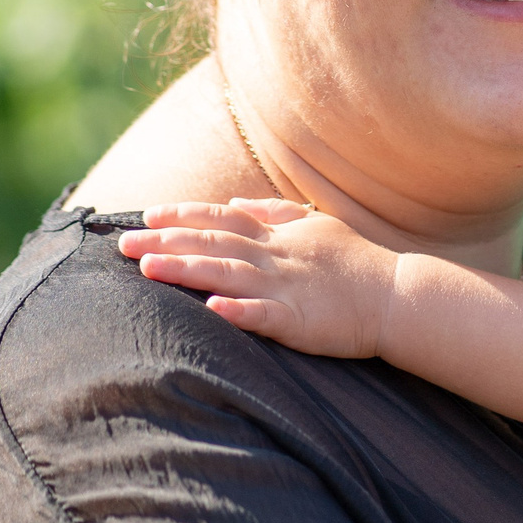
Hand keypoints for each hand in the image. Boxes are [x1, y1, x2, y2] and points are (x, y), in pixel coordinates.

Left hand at [116, 199, 401, 358]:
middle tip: (122, 244)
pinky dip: (238, 310)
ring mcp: (287, 287)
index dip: (183, 217)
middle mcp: (276, 256)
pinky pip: (264, 315)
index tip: (147, 216)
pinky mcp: (300, 320)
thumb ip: (274, 213)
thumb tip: (237, 202)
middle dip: (166, 243)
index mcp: (278, 236)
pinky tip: (211, 310)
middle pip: (212, 245)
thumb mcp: (316, 225)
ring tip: (149, 269)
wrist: (399, 296)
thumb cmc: (356, 262)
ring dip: (187, 271)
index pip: (221, 219)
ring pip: (228, 274)